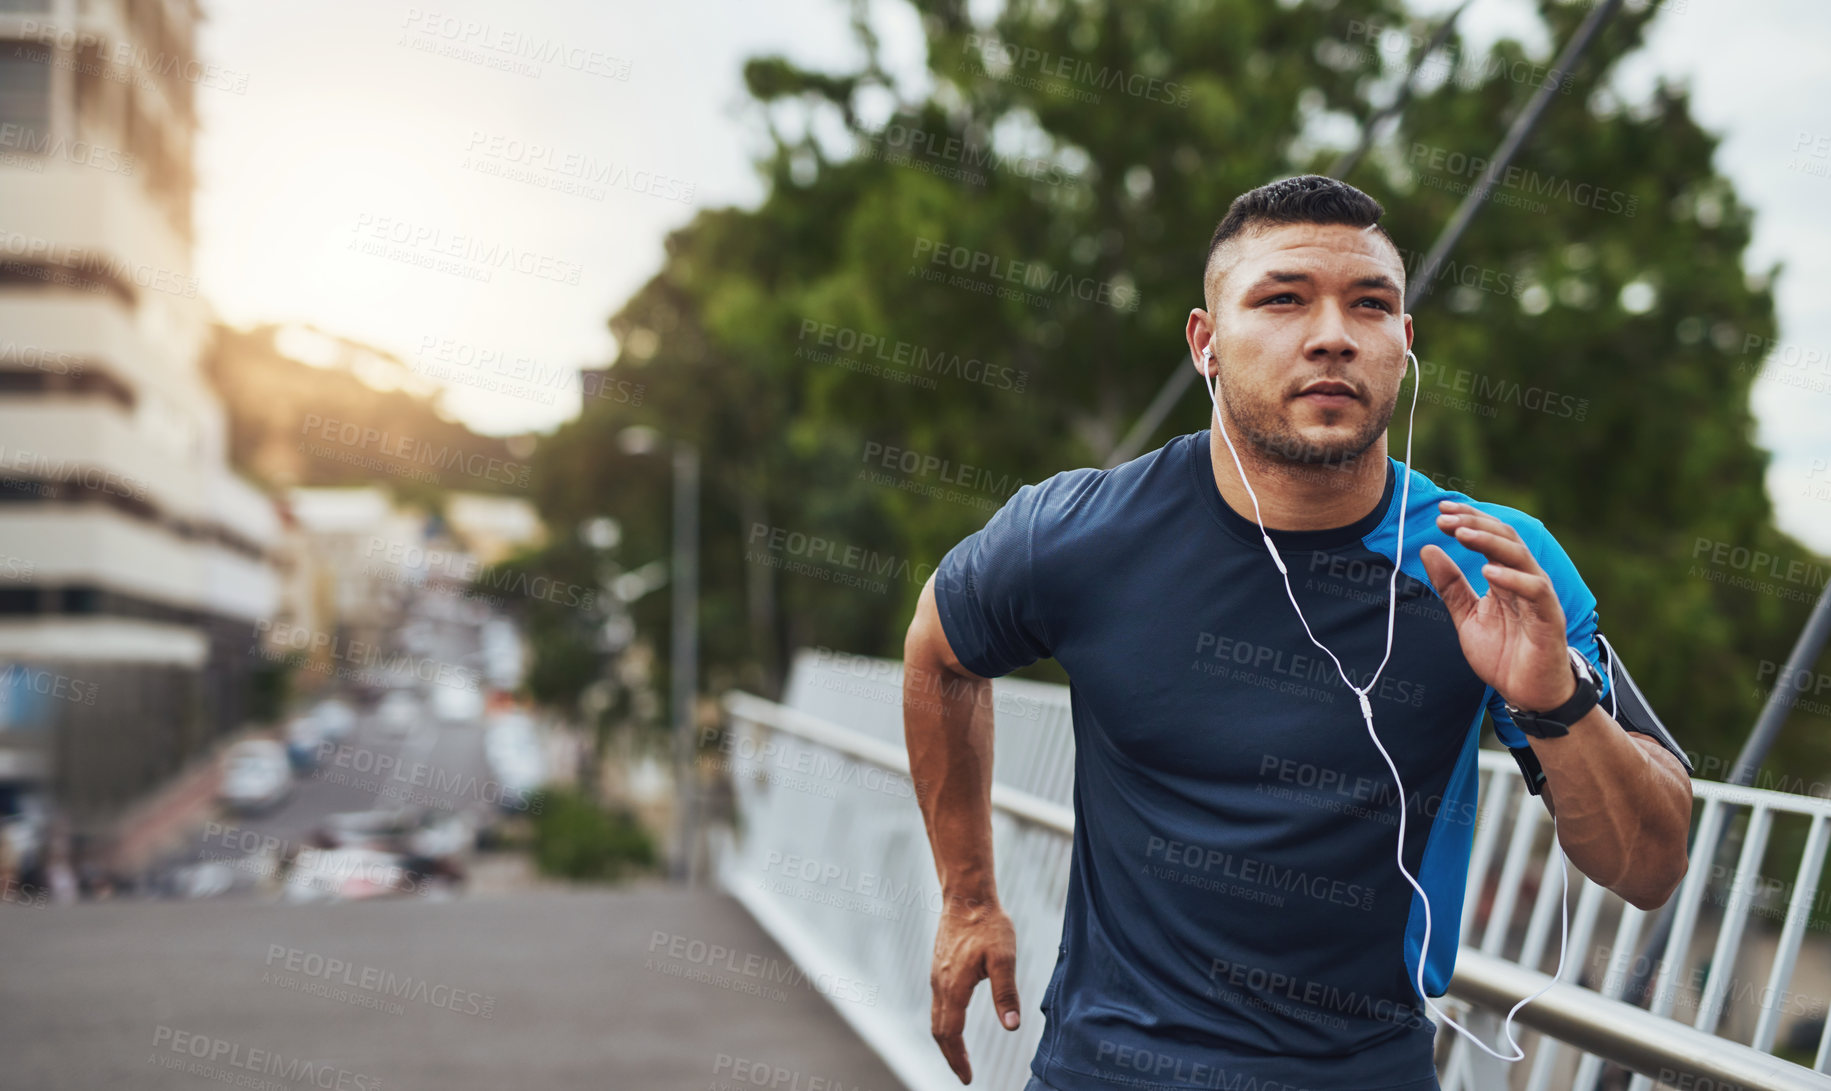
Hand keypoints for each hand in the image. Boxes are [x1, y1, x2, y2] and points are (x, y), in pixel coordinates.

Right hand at [929, 899, 1020, 1083]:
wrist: (966, 895)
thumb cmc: (988, 924)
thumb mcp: (1004, 958)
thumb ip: (1006, 993)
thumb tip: (1012, 1025)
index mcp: (954, 987)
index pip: (951, 1033)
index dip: (958, 1058)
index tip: (967, 1077)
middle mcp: (940, 984)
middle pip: (939, 1030)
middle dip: (950, 1055)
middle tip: (964, 1073)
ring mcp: (937, 975)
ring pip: (936, 1017)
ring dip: (946, 1040)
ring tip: (960, 1055)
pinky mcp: (939, 967)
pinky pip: (938, 1003)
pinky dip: (944, 1022)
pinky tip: (957, 1023)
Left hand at [1419, 500, 1576, 712]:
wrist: (1528, 693)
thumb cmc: (1503, 654)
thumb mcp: (1466, 617)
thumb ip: (1450, 585)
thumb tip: (1428, 549)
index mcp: (1505, 577)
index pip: (1490, 536)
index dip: (1468, 520)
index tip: (1441, 510)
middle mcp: (1523, 580)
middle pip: (1505, 538)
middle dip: (1475, 523)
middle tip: (1445, 517)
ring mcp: (1539, 597)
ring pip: (1520, 556)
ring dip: (1489, 542)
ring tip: (1461, 534)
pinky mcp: (1549, 617)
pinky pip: (1535, 590)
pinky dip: (1512, 579)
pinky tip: (1487, 573)